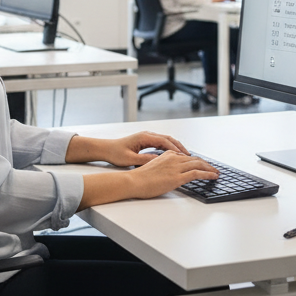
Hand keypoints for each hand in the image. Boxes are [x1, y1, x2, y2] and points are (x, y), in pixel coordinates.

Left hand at [65, 131, 188, 166]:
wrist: (105, 148)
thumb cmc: (115, 153)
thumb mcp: (130, 159)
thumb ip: (145, 160)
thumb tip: (159, 161)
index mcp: (144, 137)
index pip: (165, 142)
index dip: (176, 149)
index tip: (185, 156)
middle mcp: (147, 135)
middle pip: (168, 139)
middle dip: (179, 147)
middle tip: (189, 155)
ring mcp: (146, 137)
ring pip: (165, 140)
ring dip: (175, 147)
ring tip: (184, 156)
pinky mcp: (145, 140)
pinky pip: (160, 143)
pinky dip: (169, 148)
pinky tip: (173, 155)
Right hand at [129, 150, 219, 197]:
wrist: (133, 181)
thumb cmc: (139, 178)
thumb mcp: (153, 168)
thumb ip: (163, 167)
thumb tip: (170, 173)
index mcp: (167, 155)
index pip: (187, 157)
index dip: (197, 161)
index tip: (202, 165)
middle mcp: (173, 158)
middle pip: (195, 159)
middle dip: (206, 164)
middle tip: (213, 168)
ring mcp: (176, 167)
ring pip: (199, 164)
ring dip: (210, 168)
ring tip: (216, 173)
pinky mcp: (177, 177)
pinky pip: (197, 173)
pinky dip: (208, 174)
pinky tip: (213, 176)